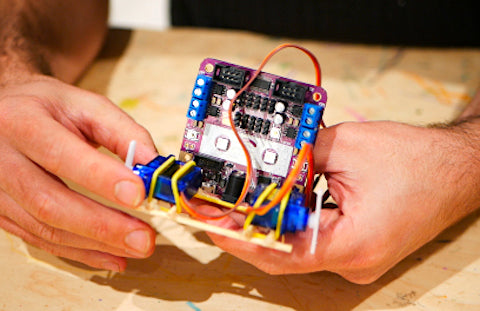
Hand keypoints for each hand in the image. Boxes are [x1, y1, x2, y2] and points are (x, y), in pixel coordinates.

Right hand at [0, 74, 157, 271]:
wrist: (4, 116)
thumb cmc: (47, 108)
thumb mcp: (85, 105)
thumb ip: (122, 131)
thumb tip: (153, 164)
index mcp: (21, 122)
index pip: (60, 154)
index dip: (100, 177)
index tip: (138, 194)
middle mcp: (0, 159)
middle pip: (49, 202)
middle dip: (102, 225)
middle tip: (143, 238)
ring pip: (45, 228)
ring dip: (96, 244)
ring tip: (136, 248)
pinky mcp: (2, 213)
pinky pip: (40, 240)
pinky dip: (81, 252)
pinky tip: (112, 256)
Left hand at [206, 121, 479, 282]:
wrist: (455, 169)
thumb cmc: (414, 159)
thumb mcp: (346, 147)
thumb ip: (299, 157)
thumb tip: (265, 161)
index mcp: (353, 243)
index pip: (282, 252)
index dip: (241, 238)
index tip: (211, 222)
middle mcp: (354, 262)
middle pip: (283, 256)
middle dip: (245, 233)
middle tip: (212, 212)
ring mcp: (356, 259)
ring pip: (296, 251)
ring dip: (265, 229)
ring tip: (232, 207)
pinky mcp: (356, 248)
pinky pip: (313, 242)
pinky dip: (288, 226)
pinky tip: (269, 207)